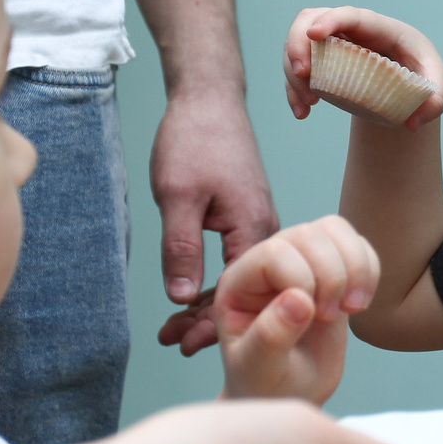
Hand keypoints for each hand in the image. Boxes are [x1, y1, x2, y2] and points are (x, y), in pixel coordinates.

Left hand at [152, 85, 277, 353]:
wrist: (209, 97)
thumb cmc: (195, 139)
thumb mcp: (178, 195)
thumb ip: (181, 247)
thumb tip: (182, 298)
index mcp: (255, 228)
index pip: (241, 292)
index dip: (213, 323)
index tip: (186, 346)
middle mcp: (267, 230)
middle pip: (246, 291)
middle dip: (211, 321)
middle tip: (175, 345)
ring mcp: (258, 223)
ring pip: (240, 277)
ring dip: (212, 303)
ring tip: (178, 330)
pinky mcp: (248, 216)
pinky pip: (237, 260)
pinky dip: (216, 280)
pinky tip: (194, 294)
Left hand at [215, 215, 378, 402]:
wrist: (288, 394)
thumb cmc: (264, 383)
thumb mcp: (260, 369)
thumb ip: (271, 335)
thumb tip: (299, 300)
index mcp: (240, 282)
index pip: (275, 251)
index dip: (302, 278)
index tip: (312, 317)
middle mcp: (268, 263)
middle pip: (308, 233)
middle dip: (332, 274)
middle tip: (330, 316)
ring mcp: (301, 262)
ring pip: (334, 229)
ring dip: (355, 266)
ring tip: (352, 308)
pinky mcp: (331, 271)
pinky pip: (357, 244)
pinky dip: (370, 268)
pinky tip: (360, 305)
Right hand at [282, 7, 442, 129]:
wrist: (405, 73)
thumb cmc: (420, 68)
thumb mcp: (436, 81)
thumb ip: (436, 100)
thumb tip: (412, 123)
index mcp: (377, 26)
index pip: (350, 14)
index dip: (330, 20)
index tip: (314, 34)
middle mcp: (348, 29)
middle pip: (309, 20)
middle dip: (297, 44)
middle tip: (304, 75)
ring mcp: (330, 43)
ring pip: (297, 44)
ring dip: (293, 74)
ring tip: (308, 105)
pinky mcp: (320, 61)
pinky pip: (296, 69)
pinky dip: (293, 90)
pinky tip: (303, 113)